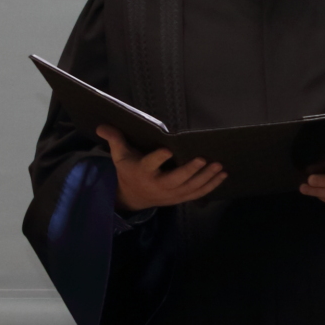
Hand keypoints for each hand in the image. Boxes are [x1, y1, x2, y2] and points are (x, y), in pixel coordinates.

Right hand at [101, 126, 223, 209]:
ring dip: (206, 178)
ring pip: (190, 188)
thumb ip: (115, 139)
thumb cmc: (129, 171)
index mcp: (143, 172)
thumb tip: (102, 125)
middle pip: (175, 179)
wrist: (133, 197)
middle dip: (190, 170)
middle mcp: (158, 185)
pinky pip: (198, 194)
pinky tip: (223, 175)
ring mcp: (170, 194)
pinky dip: (211, 186)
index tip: (168, 150)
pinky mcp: (180, 198)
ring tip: (219, 166)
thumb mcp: (119, 156)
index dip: (158, 158)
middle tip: (204, 159)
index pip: (150, 164)